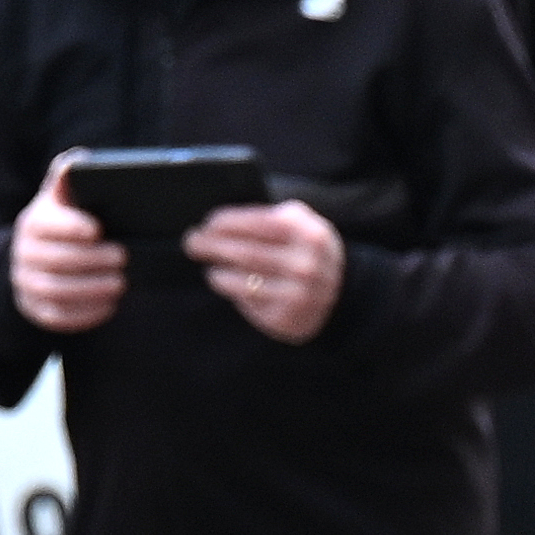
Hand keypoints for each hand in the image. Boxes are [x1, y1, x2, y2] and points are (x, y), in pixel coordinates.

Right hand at [10, 157, 123, 332]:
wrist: (35, 258)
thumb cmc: (61, 221)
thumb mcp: (61, 197)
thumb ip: (69, 176)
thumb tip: (81, 160)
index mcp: (33, 222)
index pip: (46, 224)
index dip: (70, 227)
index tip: (97, 229)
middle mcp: (23, 253)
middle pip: (55, 260)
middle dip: (91, 260)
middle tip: (122, 257)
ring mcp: (26, 283)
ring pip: (55, 291)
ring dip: (91, 289)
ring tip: (121, 283)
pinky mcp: (35, 309)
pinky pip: (57, 317)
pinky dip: (85, 314)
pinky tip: (109, 306)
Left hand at [189, 199, 343, 342]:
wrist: (342, 295)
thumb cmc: (309, 251)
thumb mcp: (304, 224)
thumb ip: (274, 216)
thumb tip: (222, 220)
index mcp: (308, 234)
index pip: (257, 223)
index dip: (227, 223)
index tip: (207, 223)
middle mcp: (304, 264)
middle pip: (245, 253)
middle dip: (213, 246)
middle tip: (192, 242)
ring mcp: (296, 294)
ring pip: (243, 281)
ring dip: (217, 272)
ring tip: (208, 265)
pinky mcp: (286, 318)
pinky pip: (249, 302)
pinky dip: (231, 291)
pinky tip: (223, 282)